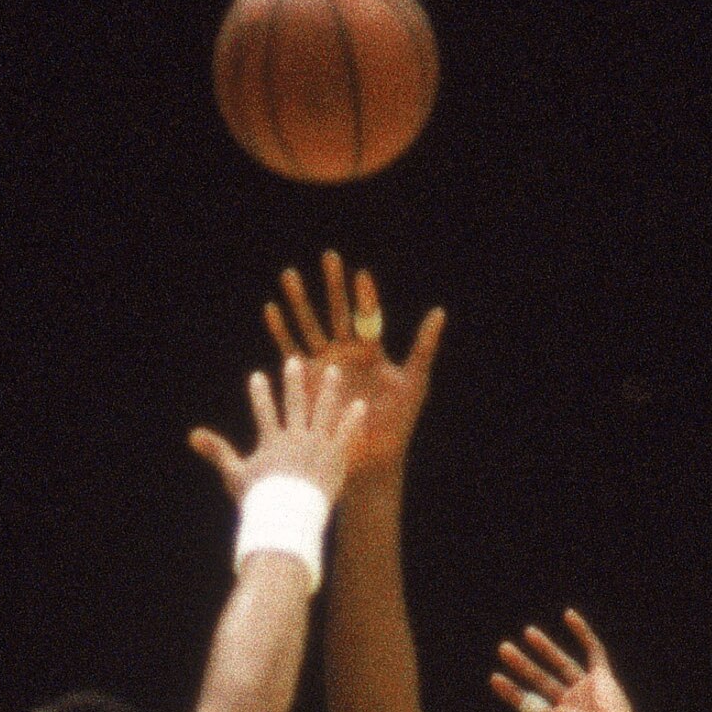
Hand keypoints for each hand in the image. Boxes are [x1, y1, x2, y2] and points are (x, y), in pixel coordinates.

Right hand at [189, 349, 361, 510]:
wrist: (287, 516)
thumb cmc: (259, 500)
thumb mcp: (234, 474)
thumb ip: (217, 451)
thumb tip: (192, 435)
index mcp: (272, 442)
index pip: (264, 411)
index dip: (260, 393)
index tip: (257, 376)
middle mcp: (295, 437)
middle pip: (295, 403)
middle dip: (294, 381)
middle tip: (295, 360)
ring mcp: (316, 445)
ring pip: (323, 411)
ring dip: (327, 389)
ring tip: (332, 371)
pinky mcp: (334, 456)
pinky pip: (346, 433)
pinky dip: (352, 419)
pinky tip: (359, 404)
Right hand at [263, 251, 444, 481]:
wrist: (371, 455)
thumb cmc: (397, 421)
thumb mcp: (415, 381)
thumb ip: (424, 346)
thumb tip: (440, 311)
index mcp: (370, 350)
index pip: (366, 315)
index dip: (363, 295)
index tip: (360, 273)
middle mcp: (345, 353)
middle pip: (336, 312)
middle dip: (332, 286)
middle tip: (328, 256)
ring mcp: (324, 365)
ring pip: (310, 325)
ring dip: (299, 301)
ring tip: (290, 275)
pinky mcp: (306, 379)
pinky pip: (290, 351)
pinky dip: (281, 332)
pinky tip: (272, 310)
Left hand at [490, 611, 647, 711]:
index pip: (529, 703)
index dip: (511, 691)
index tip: (494, 677)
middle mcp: (572, 705)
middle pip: (541, 680)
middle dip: (522, 665)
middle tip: (503, 648)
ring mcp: (587, 689)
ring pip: (563, 663)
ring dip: (545, 647)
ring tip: (527, 632)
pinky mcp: (603, 678)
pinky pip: (593, 650)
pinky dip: (582, 632)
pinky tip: (567, 616)